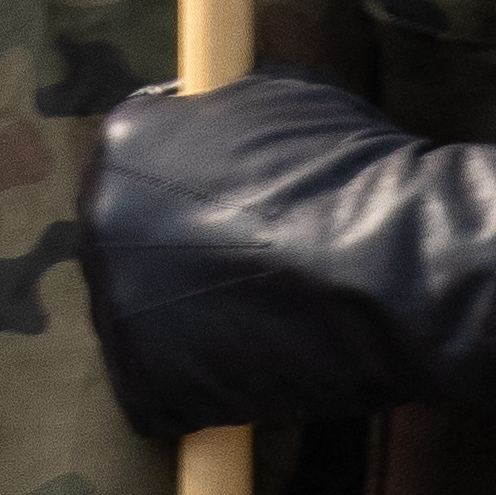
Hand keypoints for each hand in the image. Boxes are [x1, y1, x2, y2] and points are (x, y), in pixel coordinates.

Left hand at [77, 74, 495, 438]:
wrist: (394, 266)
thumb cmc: (355, 176)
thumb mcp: (282, 99)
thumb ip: (222, 118)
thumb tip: (207, 120)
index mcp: (128, 138)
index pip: (137, 171)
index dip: (190, 203)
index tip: (230, 226)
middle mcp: (100, 212)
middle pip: (129, 247)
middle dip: (181, 266)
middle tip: (251, 284)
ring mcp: (114, 298)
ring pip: (141, 321)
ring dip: (192, 331)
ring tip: (267, 328)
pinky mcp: (140, 377)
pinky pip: (157, 393)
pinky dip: (202, 395)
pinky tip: (257, 375)